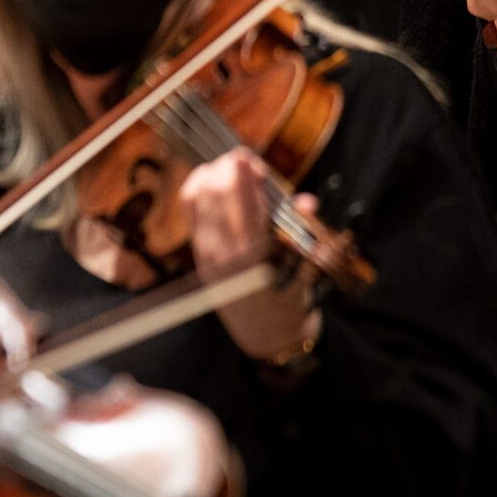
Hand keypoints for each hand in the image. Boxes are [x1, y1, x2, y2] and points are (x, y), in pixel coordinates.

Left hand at [179, 151, 321, 363]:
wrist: (266, 336)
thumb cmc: (292, 301)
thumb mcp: (306, 269)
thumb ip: (303, 233)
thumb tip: (305, 202)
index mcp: (252, 257)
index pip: (239, 200)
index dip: (242, 172)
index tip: (253, 160)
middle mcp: (222, 254)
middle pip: (213, 192)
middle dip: (227, 168)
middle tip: (247, 163)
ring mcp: (205, 254)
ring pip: (196, 198)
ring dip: (212, 175)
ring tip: (232, 170)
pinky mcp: (198, 255)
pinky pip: (190, 212)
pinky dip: (199, 190)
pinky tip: (212, 182)